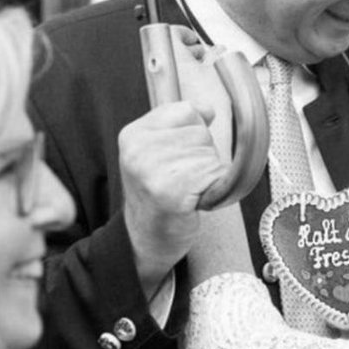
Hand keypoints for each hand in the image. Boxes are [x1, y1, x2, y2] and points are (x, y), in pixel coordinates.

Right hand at [119, 101, 225, 297]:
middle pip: (201, 133)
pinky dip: (213, 189)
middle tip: (180, 179)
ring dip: (207, 174)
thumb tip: (208, 109)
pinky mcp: (173, 191)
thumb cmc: (157, 195)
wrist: (146, 240)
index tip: (176, 159)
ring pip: (210, 154)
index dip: (191, 135)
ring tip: (185, 190)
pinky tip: (193, 200)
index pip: (186, 111)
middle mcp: (139, 148)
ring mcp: (154, 170)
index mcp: (133, 133)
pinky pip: (215, 175)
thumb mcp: (156, 151)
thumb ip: (179, 125)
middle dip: (200, 156)